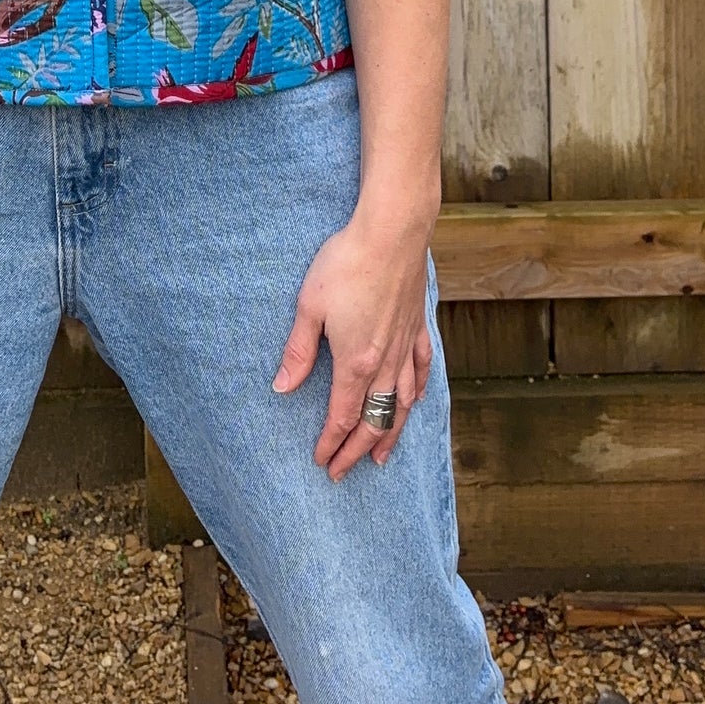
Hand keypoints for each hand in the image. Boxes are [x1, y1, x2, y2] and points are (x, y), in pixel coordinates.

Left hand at [271, 202, 434, 477]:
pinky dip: (419, 392)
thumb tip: (282, 389)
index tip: (321, 461)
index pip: (342, 416)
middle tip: (343, 472)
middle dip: (357, 451)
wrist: (392, 231)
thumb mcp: (309, 307)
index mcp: (355, 362)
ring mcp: (406, 345)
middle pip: (374, 420)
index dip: (331, 443)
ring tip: (383, 457)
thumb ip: (298, 352)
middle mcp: (385, 362)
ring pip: (402, 404)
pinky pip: (422, 370)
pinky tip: (416, 402)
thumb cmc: (346, 263)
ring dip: (391, 433)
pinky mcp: (418, 326)